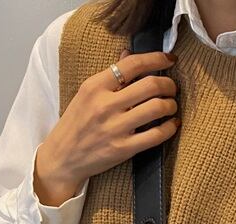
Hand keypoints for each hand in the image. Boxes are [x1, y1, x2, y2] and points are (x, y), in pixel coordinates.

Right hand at [34, 48, 179, 205]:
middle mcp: (106, 105)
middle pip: (150, 85)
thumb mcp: (87, 94)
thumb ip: (110, 76)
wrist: (63, 157)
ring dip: (171, 105)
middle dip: (169, 84)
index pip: (132, 64)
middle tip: (172, 88)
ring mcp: (115, 128)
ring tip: (171, 106)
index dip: (156, 59)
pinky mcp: (124, 148)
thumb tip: (128, 54)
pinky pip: (156, 135)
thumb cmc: (76, 123)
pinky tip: (172, 124)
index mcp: (95, 86)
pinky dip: (170, 128)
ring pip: (157, 108)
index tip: (169, 59)